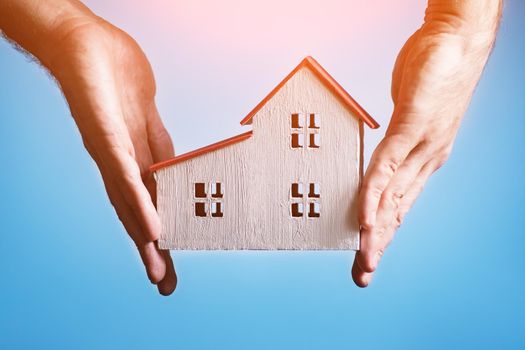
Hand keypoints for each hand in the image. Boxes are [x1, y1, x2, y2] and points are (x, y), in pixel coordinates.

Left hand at [48, 18, 176, 294]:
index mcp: (131, 162)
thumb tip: (175, 174)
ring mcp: (111, 150)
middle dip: (150, 249)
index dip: (157, 238)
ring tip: (158, 265)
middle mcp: (118, 164)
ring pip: (128, 200)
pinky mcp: (106, 132)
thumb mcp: (149, 123)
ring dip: (144, 236)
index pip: (147, 204)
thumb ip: (161, 150)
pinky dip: (139, 202)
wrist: (85, 44)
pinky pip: (124, 172)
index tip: (169, 269)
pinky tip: (151, 226)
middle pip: (135, 212)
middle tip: (164, 284)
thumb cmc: (116, 81)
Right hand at [352, 2, 500, 286]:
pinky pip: (387, 165)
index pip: (401, 204)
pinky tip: (365, 217)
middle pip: (397, 210)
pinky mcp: (410, 125)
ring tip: (365, 258)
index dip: (385, 234)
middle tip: (362, 275)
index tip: (369, 256)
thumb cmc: (433, 75)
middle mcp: (425, 158)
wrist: (458, 40)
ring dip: (376, 230)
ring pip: (393, 196)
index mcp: (424, 159)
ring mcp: (419, 144)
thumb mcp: (411, 114)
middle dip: (379, 245)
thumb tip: (381, 154)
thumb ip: (395, 138)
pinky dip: (374, 194)